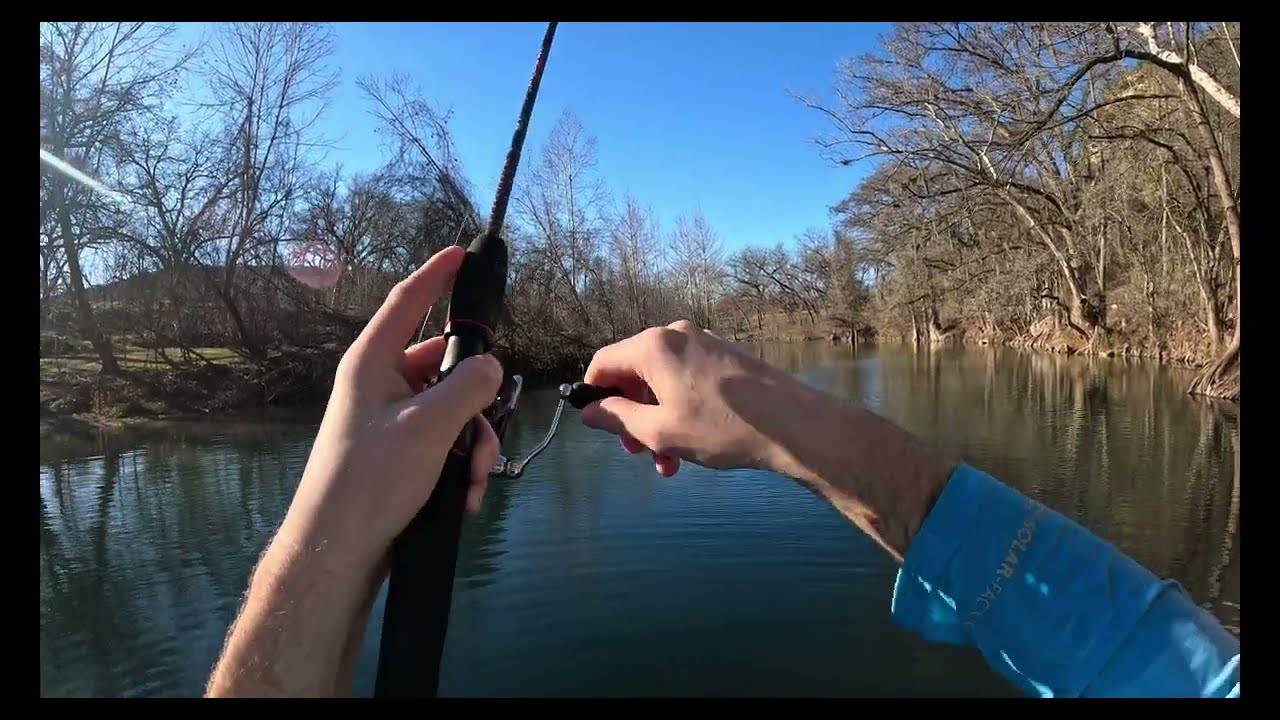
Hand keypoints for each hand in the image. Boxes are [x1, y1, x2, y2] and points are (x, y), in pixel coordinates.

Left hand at [279, 245, 503, 579]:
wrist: (339, 550)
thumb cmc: (371, 478)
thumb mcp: (428, 427)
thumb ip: (467, 387)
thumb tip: (489, 365)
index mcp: (373, 362)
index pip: (407, 302)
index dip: (435, 274)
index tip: (460, 252)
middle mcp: (381, 384)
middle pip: (446, 365)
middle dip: (477, 402)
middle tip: (488, 431)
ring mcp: (391, 419)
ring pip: (454, 409)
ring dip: (474, 444)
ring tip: (473, 479)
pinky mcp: (401, 452)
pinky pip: (446, 441)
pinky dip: (462, 465)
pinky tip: (465, 497)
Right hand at [579, 320, 802, 476]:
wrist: (793, 424)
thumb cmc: (722, 427)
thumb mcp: (659, 431)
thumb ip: (617, 418)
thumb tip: (589, 411)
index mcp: (652, 347)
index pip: (603, 362)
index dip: (594, 394)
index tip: (600, 426)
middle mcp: (675, 335)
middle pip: (633, 373)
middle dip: (631, 416)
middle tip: (638, 454)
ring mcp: (703, 343)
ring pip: (662, 382)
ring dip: (657, 421)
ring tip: (669, 463)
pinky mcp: (724, 355)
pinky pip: (687, 380)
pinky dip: (680, 409)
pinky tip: (692, 445)